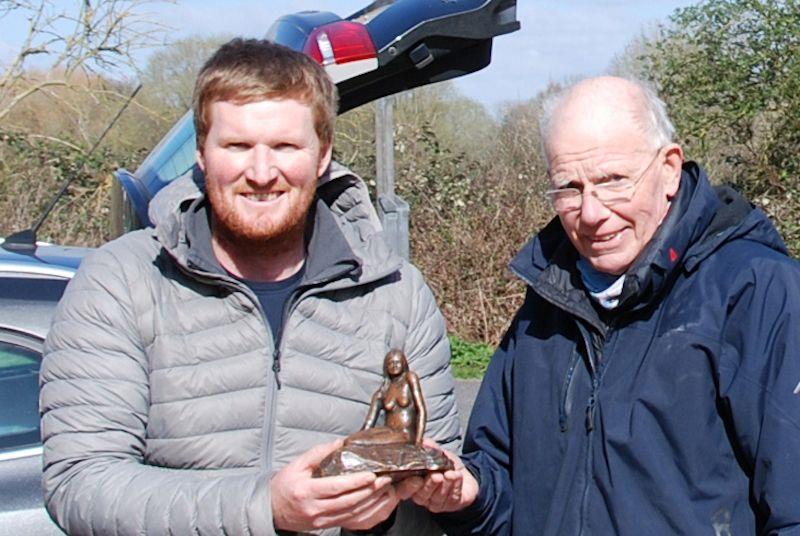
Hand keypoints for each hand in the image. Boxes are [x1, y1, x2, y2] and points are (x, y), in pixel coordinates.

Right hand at [271, 439, 399, 531]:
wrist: (272, 509)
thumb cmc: (284, 485)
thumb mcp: (297, 464)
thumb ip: (318, 453)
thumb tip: (339, 443)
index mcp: (307, 491)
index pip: (336, 487)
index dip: (355, 482)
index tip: (371, 475)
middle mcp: (314, 508)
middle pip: (347, 501)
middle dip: (369, 491)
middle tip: (384, 480)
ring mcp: (320, 519)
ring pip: (350, 512)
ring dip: (369, 501)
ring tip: (383, 489)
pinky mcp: (325, 525)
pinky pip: (348, 520)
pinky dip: (363, 511)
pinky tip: (372, 502)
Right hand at [396, 439, 478, 512]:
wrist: (463, 475)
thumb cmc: (445, 466)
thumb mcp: (438, 455)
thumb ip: (429, 448)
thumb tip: (423, 441)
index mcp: (413, 484)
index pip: (404, 490)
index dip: (408, 486)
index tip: (417, 478)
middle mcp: (422, 496)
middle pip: (421, 495)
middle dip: (429, 485)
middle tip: (436, 476)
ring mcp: (435, 503)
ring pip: (437, 497)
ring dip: (445, 484)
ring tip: (450, 473)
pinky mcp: (449, 505)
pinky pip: (451, 498)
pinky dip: (455, 486)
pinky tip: (457, 476)